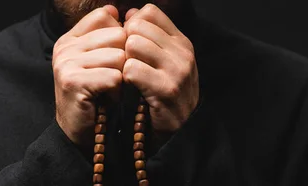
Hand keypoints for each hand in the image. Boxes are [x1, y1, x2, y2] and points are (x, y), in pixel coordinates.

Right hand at [52, 5, 126, 145]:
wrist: (82, 132)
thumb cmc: (99, 96)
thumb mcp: (104, 61)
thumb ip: (110, 35)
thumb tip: (119, 9)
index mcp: (72, 37)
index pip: (106, 16)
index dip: (122, 36)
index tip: (118, 58)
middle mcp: (65, 46)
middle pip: (118, 35)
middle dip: (125, 59)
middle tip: (114, 80)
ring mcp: (66, 62)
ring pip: (119, 56)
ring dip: (122, 78)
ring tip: (110, 91)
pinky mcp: (72, 81)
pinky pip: (114, 76)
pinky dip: (117, 91)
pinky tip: (107, 99)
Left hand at [122, 4, 198, 131]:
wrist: (179, 131)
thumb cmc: (164, 94)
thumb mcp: (164, 61)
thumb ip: (150, 36)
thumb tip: (129, 13)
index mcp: (182, 42)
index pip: (149, 13)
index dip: (132, 25)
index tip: (130, 45)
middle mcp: (183, 53)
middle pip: (137, 27)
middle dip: (125, 44)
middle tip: (127, 64)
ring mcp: (177, 71)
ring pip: (133, 44)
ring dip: (124, 61)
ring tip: (128, 77)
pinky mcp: (166, 89)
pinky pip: (131, 69)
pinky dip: (124, 79)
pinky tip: (128, 89)